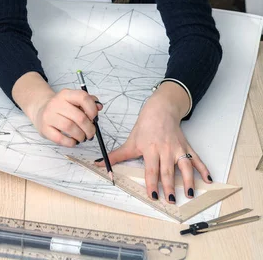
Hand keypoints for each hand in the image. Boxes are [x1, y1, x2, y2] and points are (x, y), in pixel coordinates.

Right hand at [31, 88, 102, 146]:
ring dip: (80, 136)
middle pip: (79, 117)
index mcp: (66, 94)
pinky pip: (60, 138)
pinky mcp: (44, 128)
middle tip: (91, 133)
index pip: (82, 97)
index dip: (92, 109)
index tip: (94, 117)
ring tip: (82, 137)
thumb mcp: (73, 100)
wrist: (41, 110)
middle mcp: (56, 103)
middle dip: (89, 128)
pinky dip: (70, 142)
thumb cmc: (62, 107)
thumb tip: (99, 106)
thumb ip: (88, 102)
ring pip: (70, 128)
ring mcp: (49, 116)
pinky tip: (73, 141)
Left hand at [94, 85, 211, 202]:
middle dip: (170, 186)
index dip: (152, 183)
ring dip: (188, 180)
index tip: (154, 196)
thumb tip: (100, 163)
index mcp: (150, 149)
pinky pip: (196, 158)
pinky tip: (208, 179)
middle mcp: (165, 149)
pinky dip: (203, 169)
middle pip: (168, 170)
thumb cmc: (145, 126)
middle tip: (171, 200)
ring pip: (185, 166)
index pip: (151, 169)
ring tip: (190, 193)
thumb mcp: (131, 140)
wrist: (160, 109)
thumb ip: (117, 155)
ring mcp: (178, 148)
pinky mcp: (186, 146)